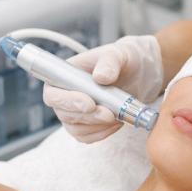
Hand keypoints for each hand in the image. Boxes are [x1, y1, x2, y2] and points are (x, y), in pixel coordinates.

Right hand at [43, 35, 163, 142]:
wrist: (139, 73)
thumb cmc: (124, 59)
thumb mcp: (119, 54)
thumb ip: (109, 62)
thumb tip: (100, 77)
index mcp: (66, 75)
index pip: (52, 93)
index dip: (66, 101)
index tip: (90, 103)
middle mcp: (66, 95)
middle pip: (64, 114)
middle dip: (88, 117)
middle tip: (110, 113)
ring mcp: (75, 112)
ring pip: (76, 129)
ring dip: (97, 126)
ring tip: (118, 116)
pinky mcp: (88, 124)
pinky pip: (88, 137)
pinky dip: (103, 133)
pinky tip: (118, 122)